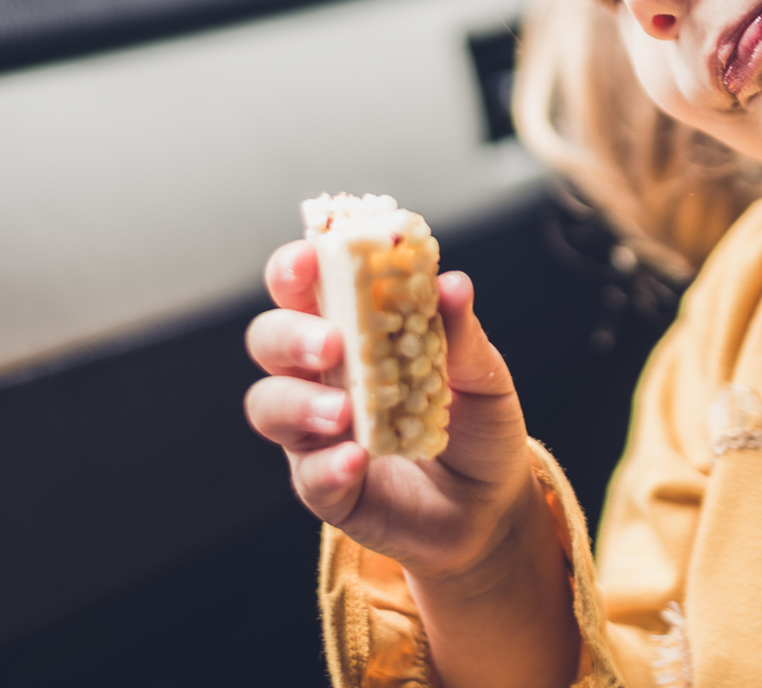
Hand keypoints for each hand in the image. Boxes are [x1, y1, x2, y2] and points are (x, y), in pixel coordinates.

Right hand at [244, 241, 539, 580]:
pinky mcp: (326, 489)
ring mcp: (317, 434)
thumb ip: (460, 334)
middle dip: (289, 334)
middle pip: (269, 341)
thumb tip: (452, 284)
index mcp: (354, 331)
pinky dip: (328, 465)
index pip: (306, 288)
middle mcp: (323, 376)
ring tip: (342, 410)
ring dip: (298, 402)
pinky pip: (307, 476)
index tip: (308, 257)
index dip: (294, 269)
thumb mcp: (482, 375)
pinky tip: (357, 459)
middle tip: (331, 342)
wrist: (492, 505)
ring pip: (269, 406)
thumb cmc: (478, 425)